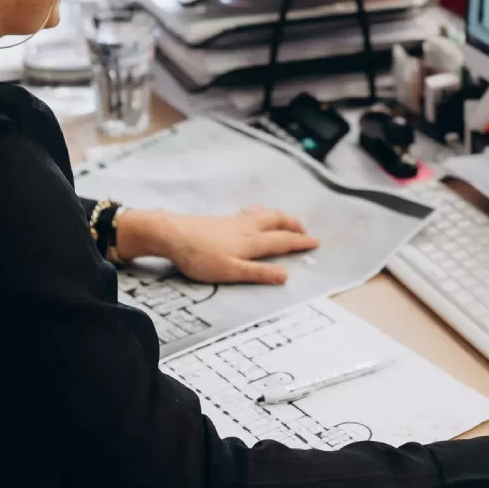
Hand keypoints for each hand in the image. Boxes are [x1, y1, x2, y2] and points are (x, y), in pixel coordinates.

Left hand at [116, 206, 318, 284]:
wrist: (172, 234)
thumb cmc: (200, 257)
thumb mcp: (230, 272)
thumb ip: (258, 273)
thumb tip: (286, 275)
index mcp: (252, 242)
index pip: (283, 240)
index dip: (300, 242)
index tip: (316, 242)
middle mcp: (247, 228)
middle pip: (277, 222)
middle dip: (293, 225)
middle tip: (305, 230)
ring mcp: (234, 221)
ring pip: (265, 214)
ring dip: (280, 217)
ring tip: (286, 220)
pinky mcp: (223, 219)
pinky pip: (252, 212)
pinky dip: (263, 213)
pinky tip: (254, 215)